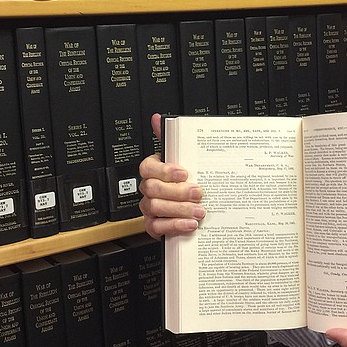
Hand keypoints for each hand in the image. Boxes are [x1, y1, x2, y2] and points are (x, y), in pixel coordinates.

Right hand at [138, 114, 205, 237]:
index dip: (165, 171)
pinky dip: (175, 226)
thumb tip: (158, 119)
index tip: (184, 173)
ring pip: (155, 208)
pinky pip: (156, 227)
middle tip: (198, 193)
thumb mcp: (183, 159)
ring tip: (199, 211)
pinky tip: (190, 224)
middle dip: (177, 192)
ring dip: (179, 210)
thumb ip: (171, 140)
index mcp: (153, 170)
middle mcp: (149, 189)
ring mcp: (149, 208)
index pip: (148, 168)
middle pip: (152, 189)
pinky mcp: (154, 226)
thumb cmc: (186, 182)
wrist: (192, 207)